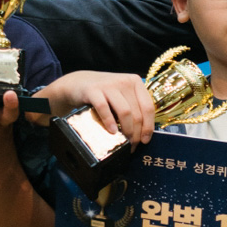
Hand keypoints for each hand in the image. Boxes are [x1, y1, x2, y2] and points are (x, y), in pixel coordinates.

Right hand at [35, 71, 155, 142]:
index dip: (148, 126)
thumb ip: (134, 106)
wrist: (78, 83)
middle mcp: (124, 81)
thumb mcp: (122, 95)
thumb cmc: (104, 93)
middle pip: (137, 112)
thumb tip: (143, 133)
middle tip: (132, 145)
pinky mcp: (93, 90)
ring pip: (125, 112)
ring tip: (123, 141)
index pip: (148, 107)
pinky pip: (104, 108)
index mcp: (135, 82)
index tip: (145, 140)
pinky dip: (109, 122)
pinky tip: (111, 131)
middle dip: (136, 133)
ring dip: (126, 130)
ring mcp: (109, 84)